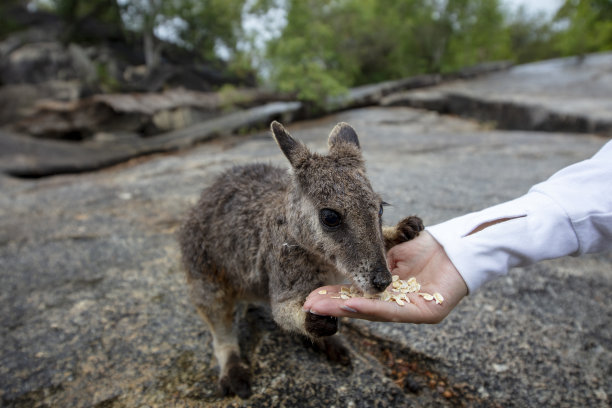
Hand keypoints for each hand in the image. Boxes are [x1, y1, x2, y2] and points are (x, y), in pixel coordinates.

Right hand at [303, 231, 467, 322]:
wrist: (457, 244)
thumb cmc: (424, 246)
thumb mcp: (389, 254)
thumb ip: (370, 265)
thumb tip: (343, 267)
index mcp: (387, 292)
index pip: (357, 296)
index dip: (334, 296)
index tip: (312, 295)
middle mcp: (398, 305)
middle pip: (361, 308)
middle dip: (333, 306)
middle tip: (309, 306)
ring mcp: (412, 311)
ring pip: (374, 313)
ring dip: (346, 309)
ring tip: (322, 306)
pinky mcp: (427, 314)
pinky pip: (395, 312)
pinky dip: (370, 309)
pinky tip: (350, 304)